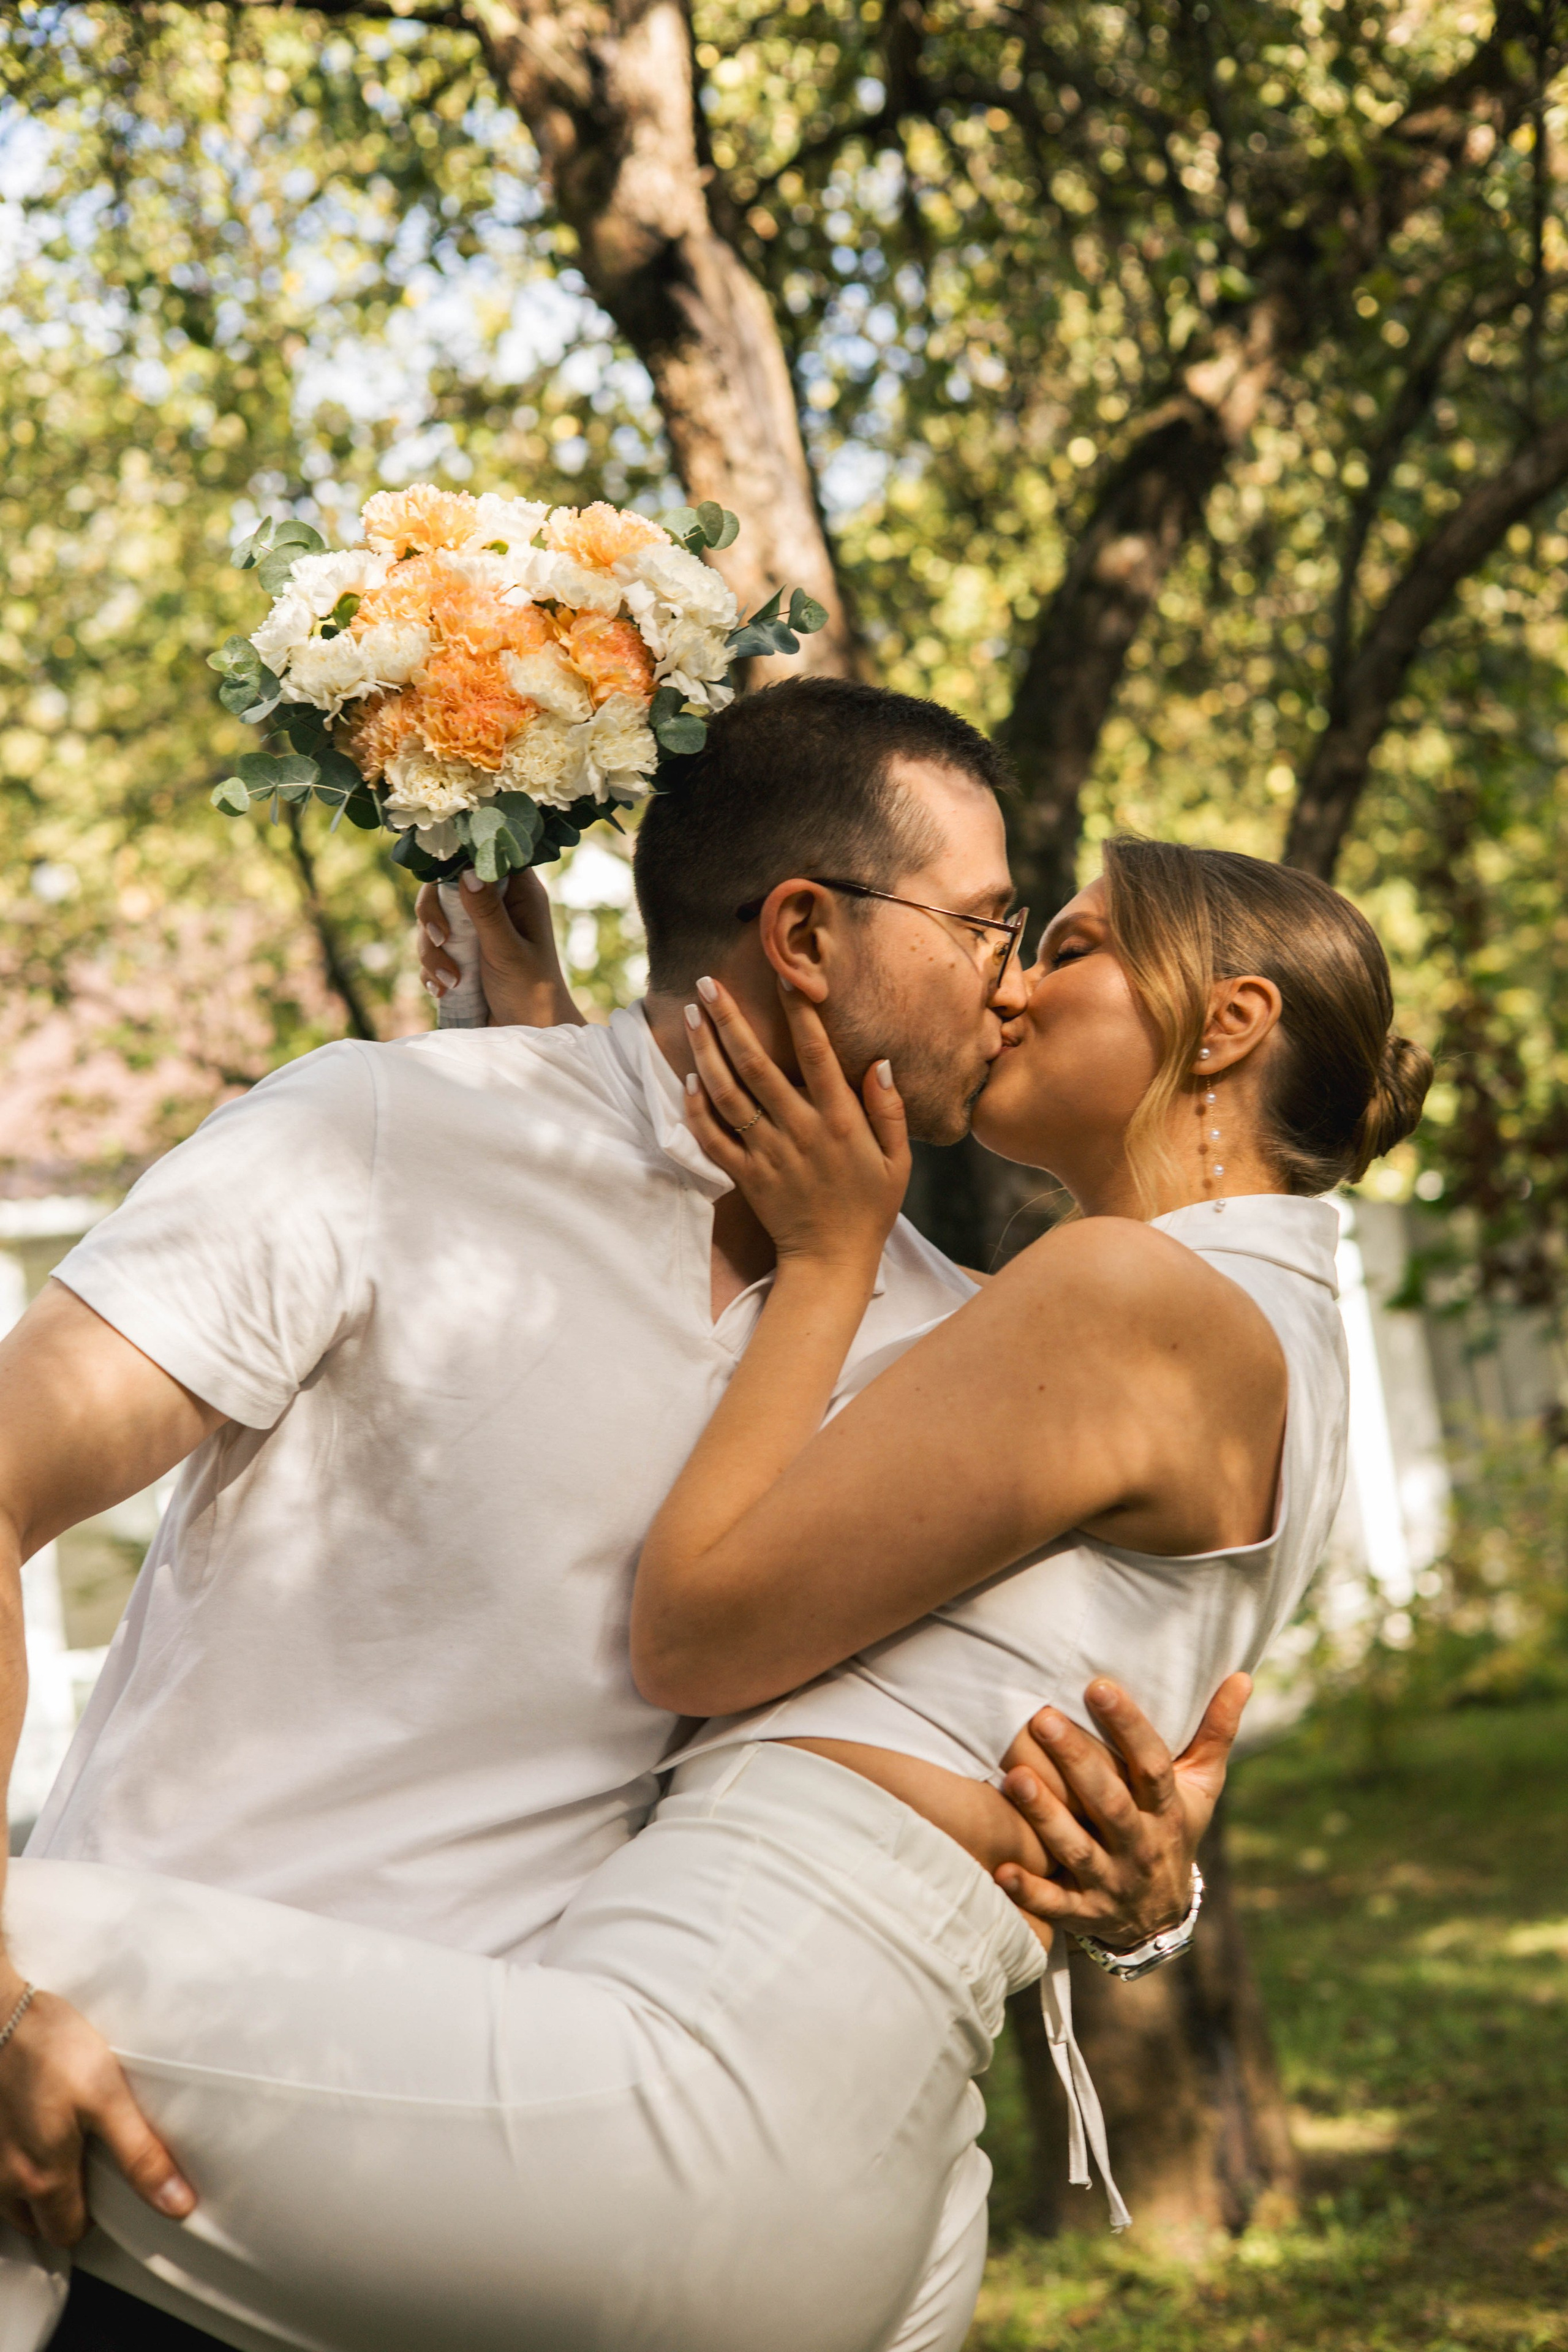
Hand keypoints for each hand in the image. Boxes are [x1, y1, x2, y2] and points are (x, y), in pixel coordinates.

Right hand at [0, 1976, 193, 2245]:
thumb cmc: (52, 2049)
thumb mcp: (109, 2097)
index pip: (68, 2233)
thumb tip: (176, 2206)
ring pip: (10, 2202)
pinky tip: (29, 2132)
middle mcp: (4, 2182)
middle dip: (61, 2208)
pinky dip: (10, 2166)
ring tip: (60, 2149)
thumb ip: (140, 2156)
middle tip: (87, 2167)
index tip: (108, 2190)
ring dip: (32, 2190)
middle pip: (36, 2223)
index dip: (91, 2218)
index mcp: (43, 2178)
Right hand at [416, 871, 584, 1028]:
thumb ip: (486, 912)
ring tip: (452, 981)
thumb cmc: (531, 990)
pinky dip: (431, 969)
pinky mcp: (459, 954)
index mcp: (517, 893)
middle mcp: (495, 905)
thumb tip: (467, 872)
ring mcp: (474, 930)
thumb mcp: (507, 950)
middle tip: (441, 940)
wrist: (528, 1031)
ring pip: (432, 921)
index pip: (481, 858)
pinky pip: (430, 949)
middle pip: (444, 888)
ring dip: (431, 952)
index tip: (445, 888)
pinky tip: (444, 990)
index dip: (456, 865)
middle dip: (434, 917)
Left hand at [682, 977, 909, 1272]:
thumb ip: (889, 1111)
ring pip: (728, 1095)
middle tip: (708, 983)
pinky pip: (713, 1138)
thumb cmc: (870, 1208)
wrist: (832, 1262)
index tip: (784, 977)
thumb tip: (880, 1063)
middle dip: (730, 1020)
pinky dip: (696, 1109)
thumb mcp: (897, 1161)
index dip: (799, 1013)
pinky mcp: (745, 1175)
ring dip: (705, 1053)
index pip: (815, 1054)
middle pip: (756, 1065)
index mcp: (840, 1121)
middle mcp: (799, 1130)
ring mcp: (768, 1153)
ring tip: (691, 1016)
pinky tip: (686, 1079)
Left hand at [993, 1672, 1249, 1947]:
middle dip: (1077, 1762)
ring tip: (1015, 1777)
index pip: (1153, 1765)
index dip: (1129, 1727)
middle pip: (1110, 1803)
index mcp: (1167, 1810)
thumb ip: (1216, 1732)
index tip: (1099, 1686)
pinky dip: (1030, 1892)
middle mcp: (1140, 1845)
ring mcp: (1111, 1882)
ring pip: (1078, 1849)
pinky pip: (1056, 1905)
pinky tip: (1001, 1870)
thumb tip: (1243, 1676)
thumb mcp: (1202, 1787)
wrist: (1162, 1917)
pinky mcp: (1083, 1913)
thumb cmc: (1175, 1829)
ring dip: (1046, 1817)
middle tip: (1043, 1718)